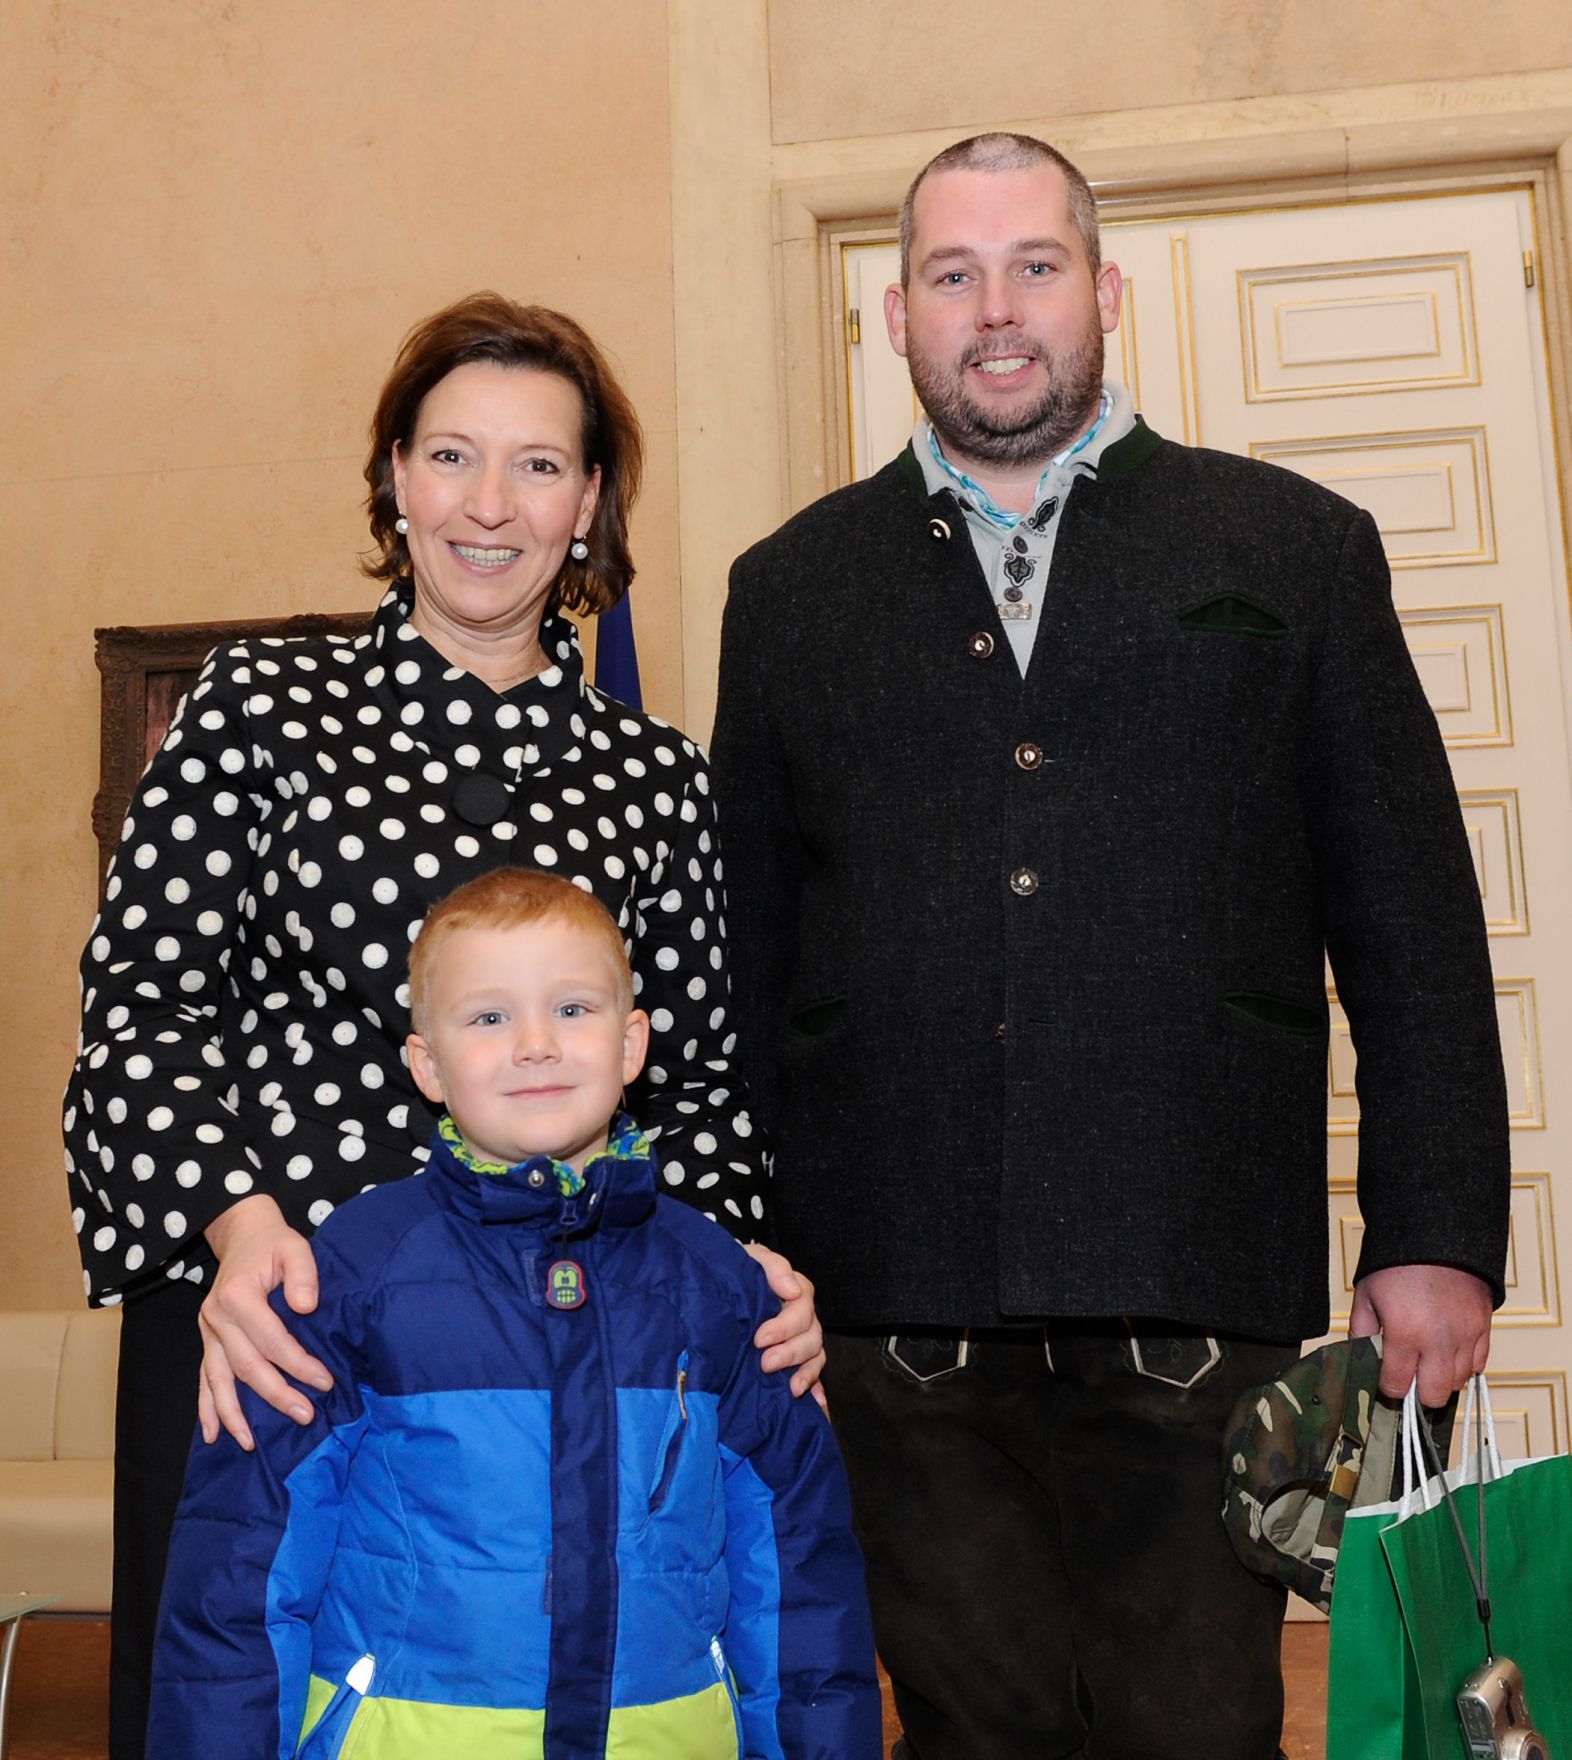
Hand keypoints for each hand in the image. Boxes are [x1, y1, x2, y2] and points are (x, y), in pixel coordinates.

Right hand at [197, 1195, 332, 1449]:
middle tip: (305, 1416)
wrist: (243, 1234)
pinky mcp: (208, 1340)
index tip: (325, 1382)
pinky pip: (205, 1377)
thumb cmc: (274, 1244)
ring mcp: (208, 1331)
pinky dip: (207, 1407)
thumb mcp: (295, 1247)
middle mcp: (217, 1317)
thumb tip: (306, 1306)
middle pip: (246, 1366)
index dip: (298, 1364)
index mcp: (238, 1295)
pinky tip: (213, 1433)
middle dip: (275, 1395)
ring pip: (219, 1380)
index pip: (271, 1340)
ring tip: (250, 1443)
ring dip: (234, 1414)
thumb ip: (303, 1273)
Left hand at [742, 1242, 826, 1407]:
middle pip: (812, 1334)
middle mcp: (801, 1315)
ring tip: (790, 1388)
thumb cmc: (735, 1272)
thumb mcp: (750, 1258)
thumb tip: (792, 1291)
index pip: (803, 1306)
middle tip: (765, 1363)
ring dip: (805, 1371)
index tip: (759, 1339)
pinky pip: (815, 1373)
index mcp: (793, 1290)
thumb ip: (773, 1267)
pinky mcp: (795, 1359)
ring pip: (816, 1354)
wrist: (717, 1288)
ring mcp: (800, 1338)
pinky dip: (815, 1386)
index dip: (785, 1325)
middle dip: (790, 1351)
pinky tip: (815, 1403)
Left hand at [1349, 1262, 1492, 1404]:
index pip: (1397, 1385)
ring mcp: (1465, 1335)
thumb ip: (1361, 1330)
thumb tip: (1361, 1356)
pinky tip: (1447, 1353)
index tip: (1386, 1381)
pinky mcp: (1483, 1327)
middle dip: (1418, 1393)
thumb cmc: (1396, 1262)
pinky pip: (1478, 1364)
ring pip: (1458, 1382)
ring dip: (1442, 1379)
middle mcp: (1438, 1340)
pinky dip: (1464, 1365)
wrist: (1434, 1234)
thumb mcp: (1366, 1294)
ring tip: (1427, 1363)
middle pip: (1434, 1395)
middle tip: (1409, 1379)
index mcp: (1404, 1333)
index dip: (1388, 1388)